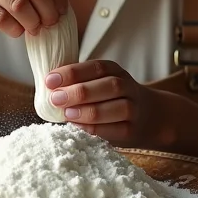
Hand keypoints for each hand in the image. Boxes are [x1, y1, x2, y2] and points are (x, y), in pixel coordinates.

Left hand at [45, 60, 179, 148]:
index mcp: (115, 71)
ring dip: (89, 111)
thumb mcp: (101, 82)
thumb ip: (80, 82)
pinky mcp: (133, 130)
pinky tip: (79, 127)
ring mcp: (134, 109)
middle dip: (79, 91)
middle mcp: (127, 87)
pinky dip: (97, 128)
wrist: (150, 115)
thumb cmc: (113, 97)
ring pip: (116, 107)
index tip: (50, 80)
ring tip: (67, 114)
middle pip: (108, 85)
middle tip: (56, 98)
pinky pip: (117, 130)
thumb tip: (47, 86)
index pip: (96, 67)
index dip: (73, 72)